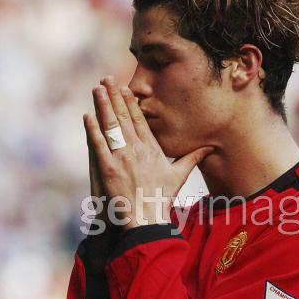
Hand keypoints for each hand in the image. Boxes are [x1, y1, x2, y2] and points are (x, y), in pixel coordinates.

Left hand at [84, 76, 213, 229]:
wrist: (147, 218)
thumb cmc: (162, 198)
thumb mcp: (179, 176)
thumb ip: (192, 158)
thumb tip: (210, 148)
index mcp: (153, 149)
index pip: (140, 120)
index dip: (131, 102)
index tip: (125, 88)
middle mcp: (138, 150)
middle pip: (124, 117)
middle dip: (115, 96)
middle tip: (106, 80)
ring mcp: (122, 158)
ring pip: (111, 127)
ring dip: (102, 106)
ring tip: (96, 90)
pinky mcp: (109, 169)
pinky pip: (99, 145)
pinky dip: (93, 130)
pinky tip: (87, 116)